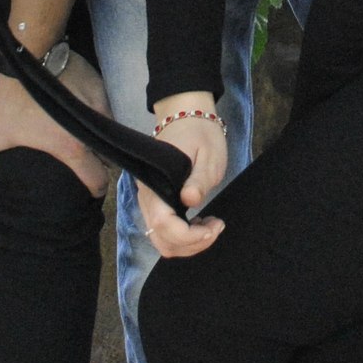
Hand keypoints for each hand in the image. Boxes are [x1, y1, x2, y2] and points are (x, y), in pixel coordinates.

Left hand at [0, 51, 112, 194]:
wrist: (29, 53)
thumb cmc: (14, 98)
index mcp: (71, 147)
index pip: (97, 179)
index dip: (95, 189)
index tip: (92, 191)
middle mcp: (92, 130)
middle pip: (107, 156)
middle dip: (99, 162)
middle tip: (86, 161)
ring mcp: (100, 105)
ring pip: (107, 129)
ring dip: (99, 136)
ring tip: (84, 133)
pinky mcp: (100, 85)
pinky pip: (104, 105)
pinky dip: (96, 111)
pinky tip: (82, 107)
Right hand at [139, 100, 227, 258]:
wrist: (187, 118)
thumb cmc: (199, 134)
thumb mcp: (207, 154)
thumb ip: (198, 178)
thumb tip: (190, 200)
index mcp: (156, 184)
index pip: (163, 223)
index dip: (188, 235)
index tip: (213, 226)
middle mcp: (147, 198)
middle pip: (161, 240)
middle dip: (191, 244)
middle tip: (216, 227)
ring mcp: (150, 204)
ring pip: (162, 242)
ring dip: (189, 244)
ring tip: (211, 225)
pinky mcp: (157, 207)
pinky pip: (165, 234)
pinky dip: (184, 238)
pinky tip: (201, 224)